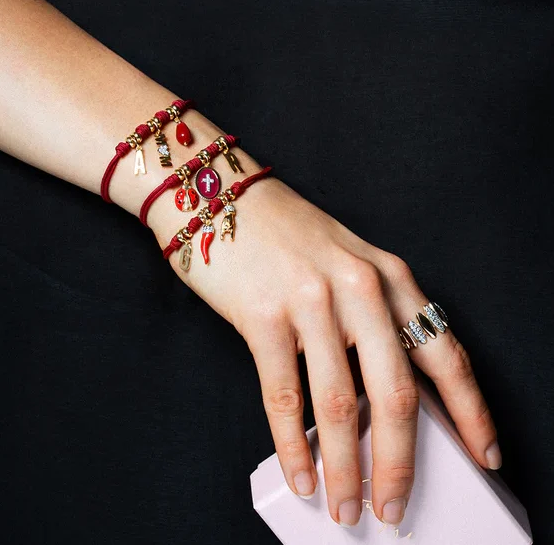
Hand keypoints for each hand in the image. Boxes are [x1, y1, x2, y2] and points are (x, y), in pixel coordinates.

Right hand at [159, 174, 499, 527]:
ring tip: (346, 506)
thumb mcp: (347, 266)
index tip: (485, 456)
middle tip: (394, 508)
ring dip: (345, 468)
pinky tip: (299, 474)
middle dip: (399, 464)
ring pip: (339, 405)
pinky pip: (283, 395)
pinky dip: (292, 444)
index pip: (444, 354)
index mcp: (389, 278)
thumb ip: (371, 320)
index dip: (471, 412)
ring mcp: (311, 301)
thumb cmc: (286, 236)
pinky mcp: (263, 315)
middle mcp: (359, 289)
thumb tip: (381, 398)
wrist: (222, 198)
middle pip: (396, 394)